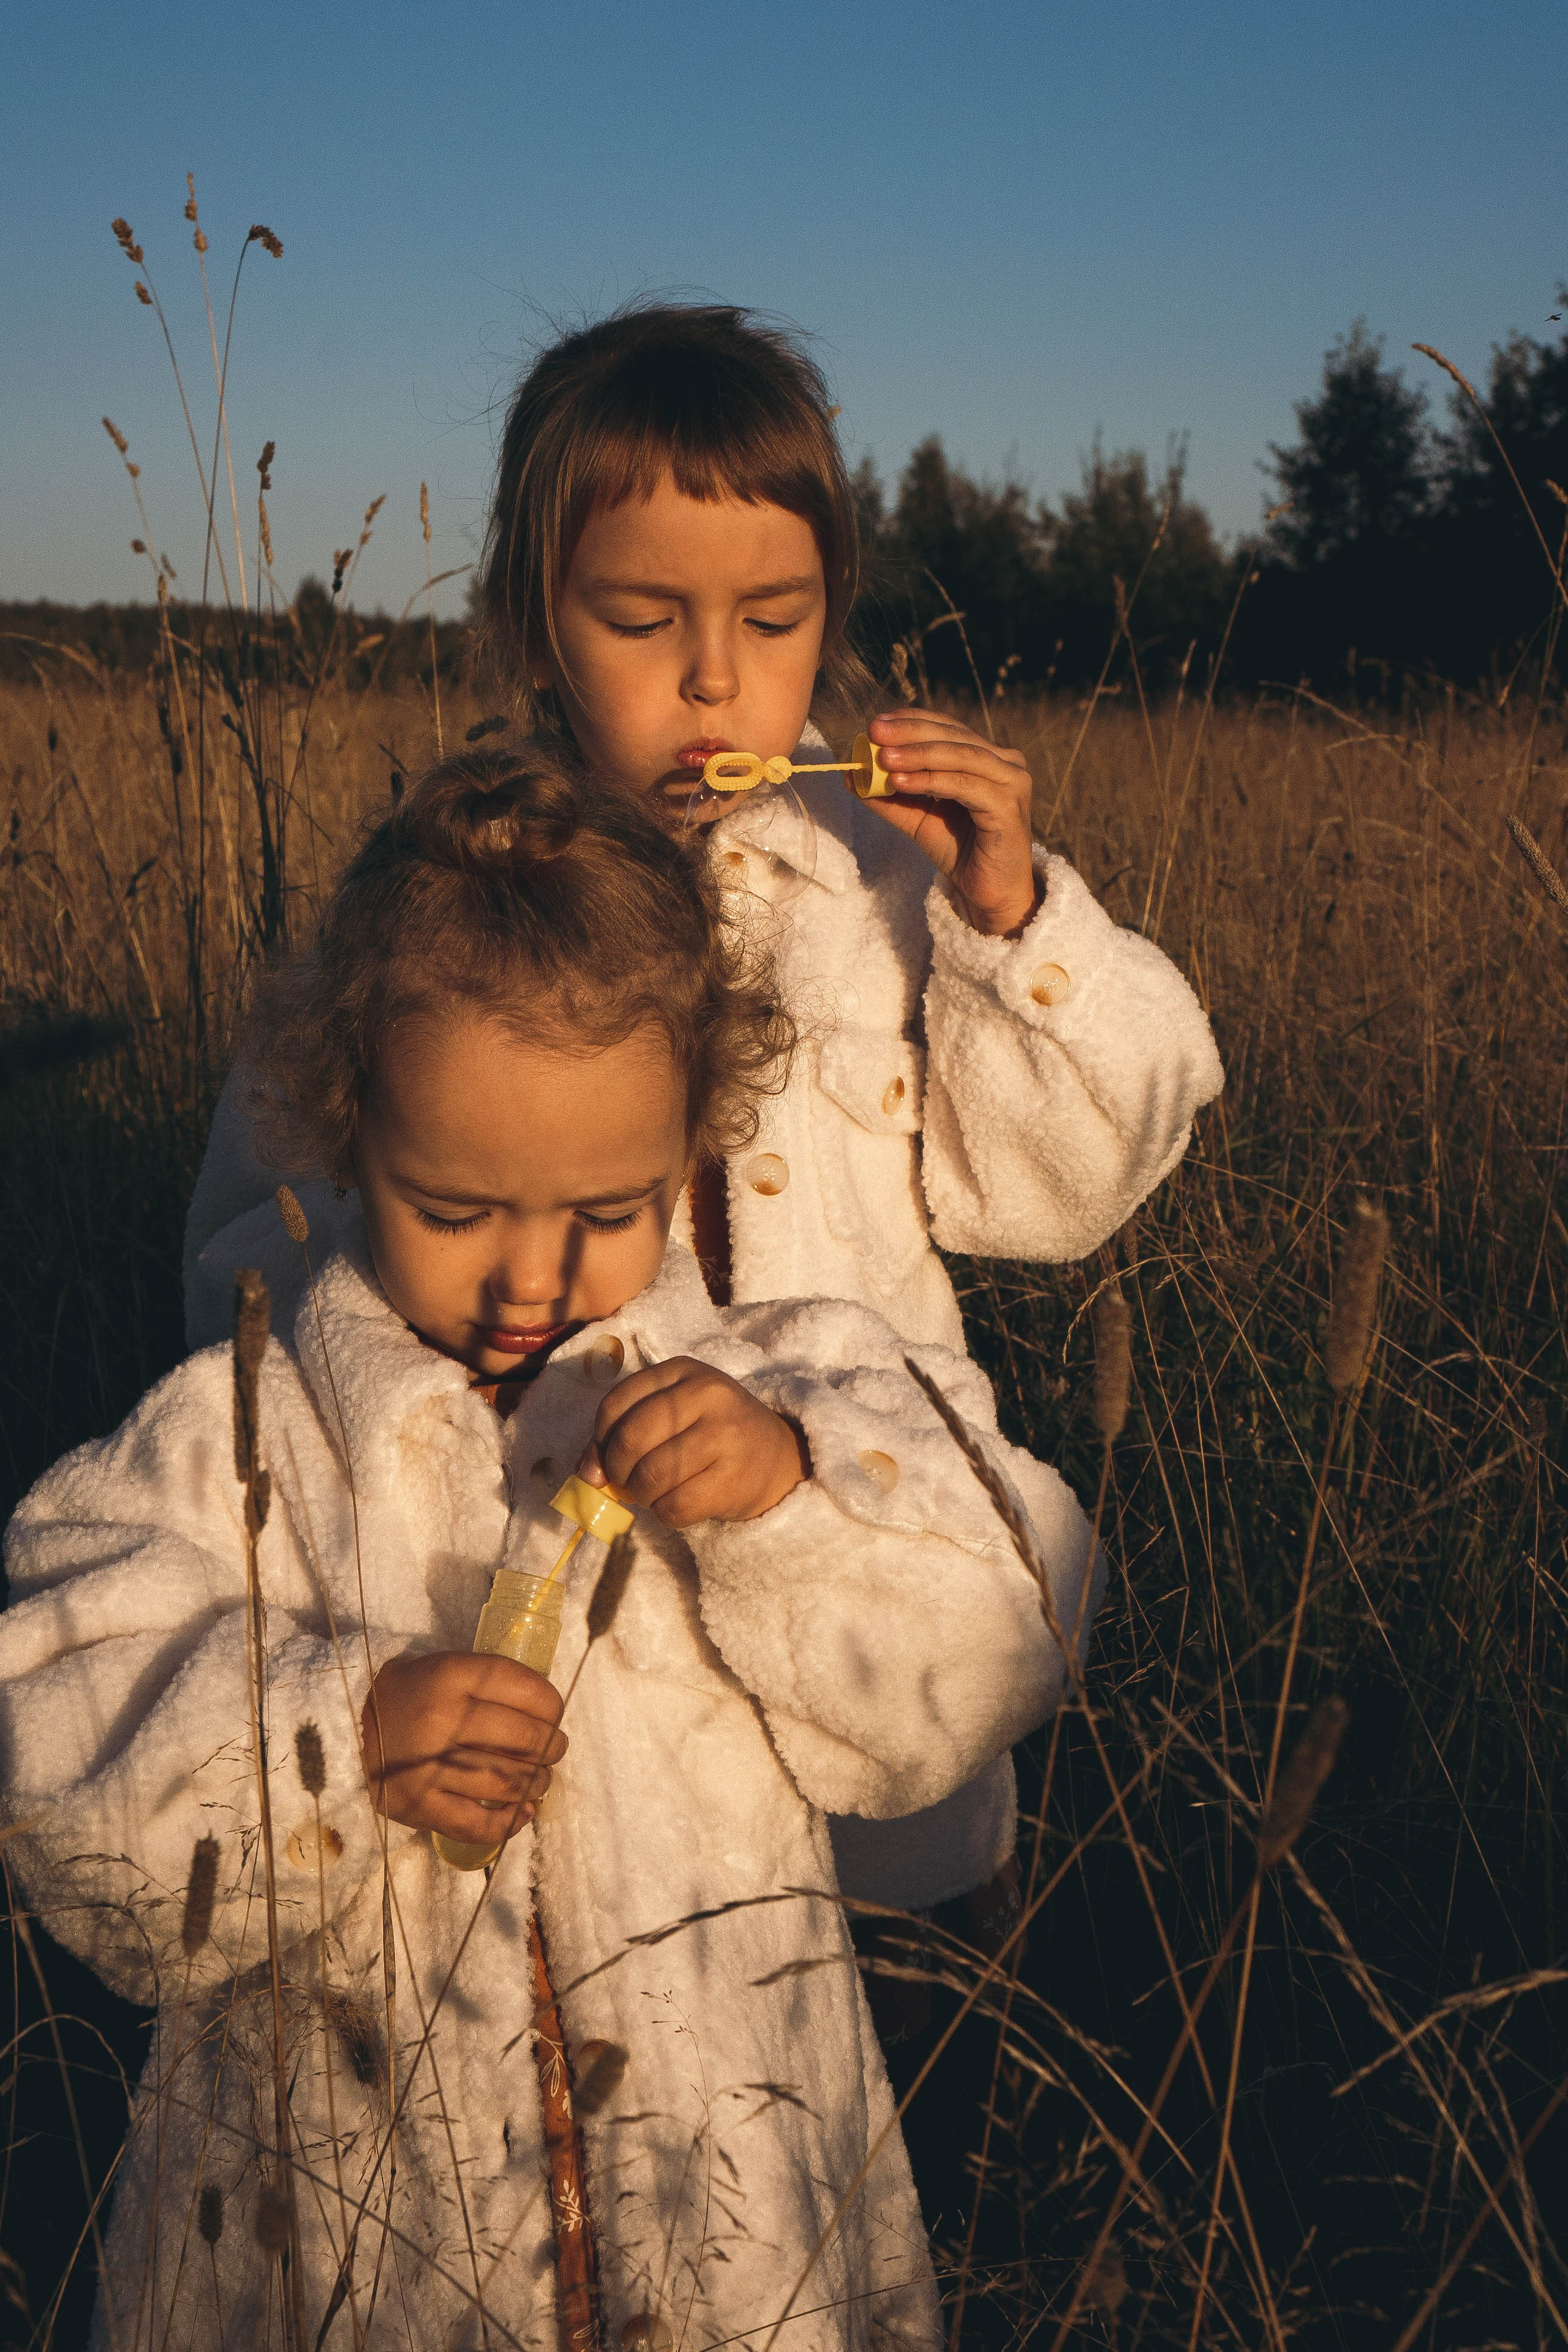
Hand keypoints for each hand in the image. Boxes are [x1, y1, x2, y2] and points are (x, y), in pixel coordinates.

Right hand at [361, 1651, 566, 1843]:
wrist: (343, 1724)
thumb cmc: (410, 1694)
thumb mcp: (446, 1668)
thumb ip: (491, 1684)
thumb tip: (547, 1715)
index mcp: (451, 1675)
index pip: (525, 1689)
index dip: (552, 1705)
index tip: (554, 1714)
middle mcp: (442, 1719)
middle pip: (524, 1738)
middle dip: (551, 1747)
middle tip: (554, 1750)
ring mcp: (428, 1765)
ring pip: (507, 1782)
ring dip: (536, 1784)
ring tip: (540, 1780)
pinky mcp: (416, 1805)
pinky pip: (475, 1822)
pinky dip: (507, 1823)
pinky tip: (523, 1815)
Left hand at [579, 1357, 809, 1529]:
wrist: (777, 1458)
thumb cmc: (711, 1434)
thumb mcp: (671, 1414)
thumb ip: (623, 1432)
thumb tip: (587, 1473)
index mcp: (683, 1371)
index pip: (615, 1404)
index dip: (600, 1439)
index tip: (607, 1456)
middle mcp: (707, 1394)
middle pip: (631, 1439)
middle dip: (618, 1470)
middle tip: (628, 1480)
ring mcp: (725, 1435)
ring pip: (651, 1476)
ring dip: (642, 1494)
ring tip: (656, 1491)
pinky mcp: (734, 1478)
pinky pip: (674, 1506)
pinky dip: (665, 1513)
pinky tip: (679, 1503)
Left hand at [867, 709, 1040, 936]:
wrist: (987, 892)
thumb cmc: (959, 851)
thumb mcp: (917, 818)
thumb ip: (890, 796)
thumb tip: (851, 776)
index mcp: (987, 756)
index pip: (947, 727)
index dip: (911, 720)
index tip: (876, 722)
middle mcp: (1006, 762)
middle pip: (953, 735)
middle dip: (909, 732)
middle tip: (875, 731)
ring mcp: (1012, 782)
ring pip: (960, 756)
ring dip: (917, 755)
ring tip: (882, 759)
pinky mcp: (1008, 806)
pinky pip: (963, 785)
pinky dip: (930, 781)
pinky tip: (900, 782)